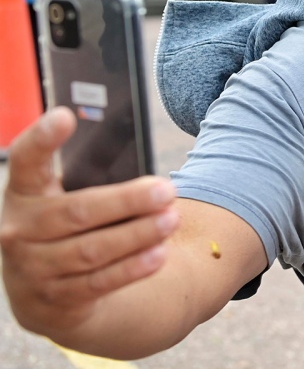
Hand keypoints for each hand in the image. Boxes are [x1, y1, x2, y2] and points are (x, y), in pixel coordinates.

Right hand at [0, 108, 178, 337]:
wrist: (47, 295)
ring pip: (91, 250)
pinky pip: (98, 283)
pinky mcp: (53, 300)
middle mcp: (19, 230)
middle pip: (77, 212)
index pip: (25, 161)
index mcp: (24, 194)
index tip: (65, 115)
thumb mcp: (67, 199)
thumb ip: (91, 180)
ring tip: (171, 219)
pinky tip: (158, 254)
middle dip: (127, 201)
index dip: (42, 138)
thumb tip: (144, 171)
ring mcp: (32, 269)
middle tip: (167, 189)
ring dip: (137, 235)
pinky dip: (132, 268)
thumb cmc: (68, 228)